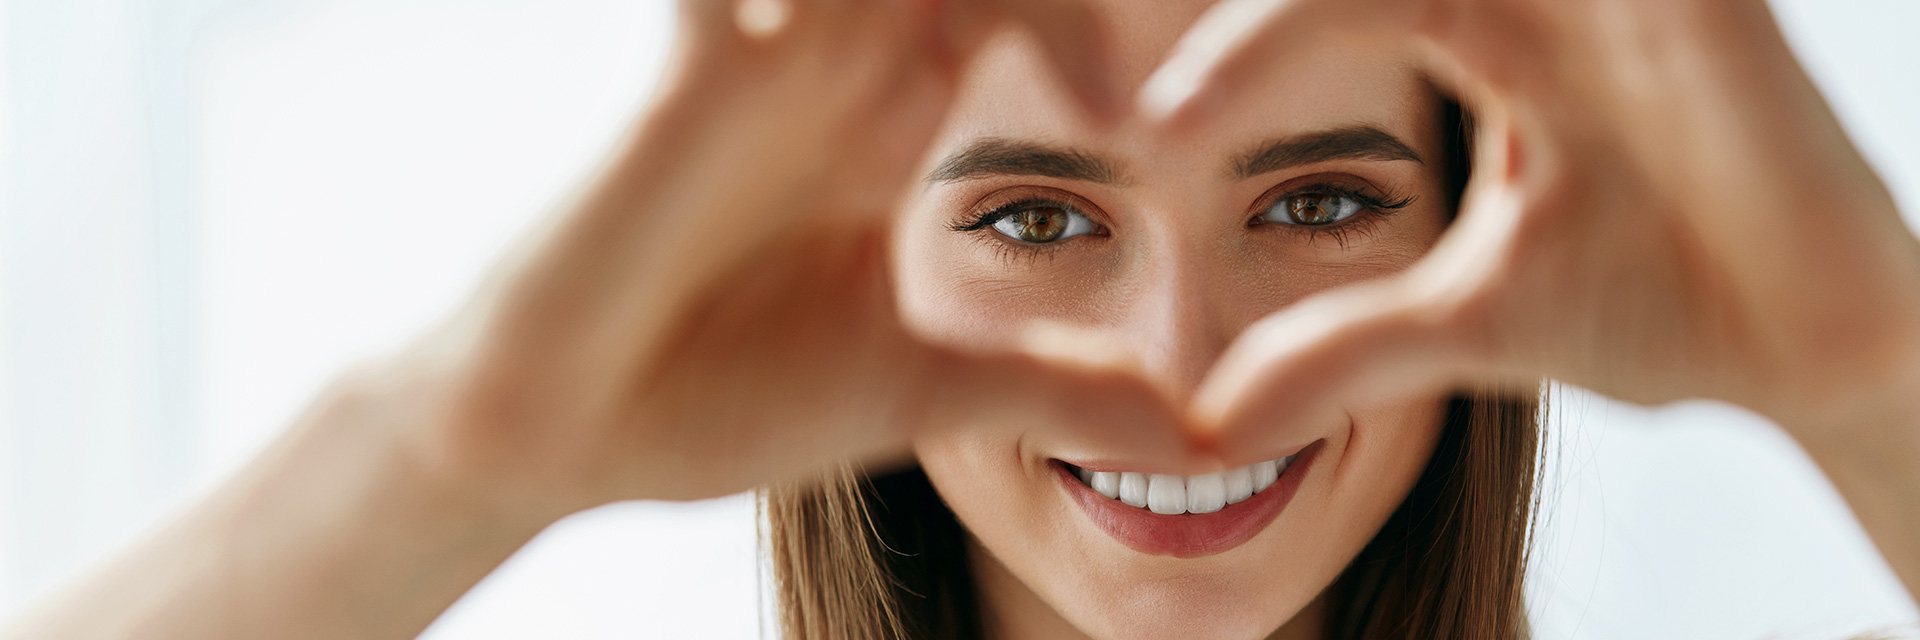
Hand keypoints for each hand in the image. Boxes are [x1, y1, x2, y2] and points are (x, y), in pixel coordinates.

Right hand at [393, 0, 1187, 509]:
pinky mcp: (692, 65)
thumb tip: (1184, 431)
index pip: (1026, 9)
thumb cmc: (719, 396)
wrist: (560, 434)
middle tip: (1142, 53)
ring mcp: (767, 52)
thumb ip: (1050, 385)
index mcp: (896, 116)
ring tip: (1079, 70)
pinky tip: (840, 19)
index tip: (1173, 88)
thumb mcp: (922, 389)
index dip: (1108, 25)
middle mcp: (839, 61)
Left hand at [1146, 0, 1919, 452]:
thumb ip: (1343, 346)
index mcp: (1487, 36)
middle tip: (1143, 34)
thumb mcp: (1466, 317)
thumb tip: (1210, 423)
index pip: (1333, 5)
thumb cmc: (1659, 305)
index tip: (1150, 129)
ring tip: (1252, 34)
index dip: (1243, 56)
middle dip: (1275, 4)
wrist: (1815, 346)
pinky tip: (1437, 11)